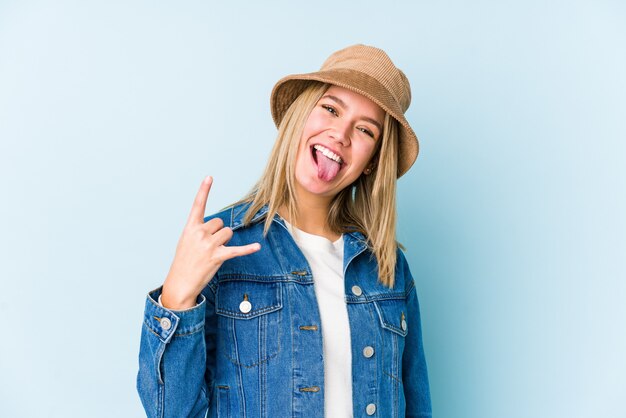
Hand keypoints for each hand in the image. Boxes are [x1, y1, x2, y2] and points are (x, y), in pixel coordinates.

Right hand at [160, 176, 260, 309]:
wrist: (180, 282)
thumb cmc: (184, 261)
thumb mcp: (186, 241)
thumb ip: (199, 230)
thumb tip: (218, 226)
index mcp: (190, 227)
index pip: (198, 205)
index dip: (204, 190)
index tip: (210, 177)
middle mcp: (199, 233)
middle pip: (220, 223)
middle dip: (219, 232)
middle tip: (209, 245)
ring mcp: (208, 245)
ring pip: (228, 233)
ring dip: (226, 242)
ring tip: (214, 252)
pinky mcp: (217, 256)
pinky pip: (236, 250)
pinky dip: (247, 249)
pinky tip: (256, 247)